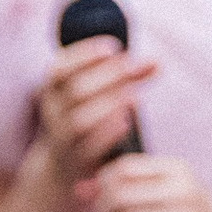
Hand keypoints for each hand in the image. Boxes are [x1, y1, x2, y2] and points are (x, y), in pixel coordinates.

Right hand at [34, 35, 155, 186]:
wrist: (65, 165)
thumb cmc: (89, 118)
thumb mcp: (100, 94)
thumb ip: (126, 79)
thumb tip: (157, 62)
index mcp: (54, 89)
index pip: (61, 68)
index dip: (85, 55)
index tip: (114, 46)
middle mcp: (54, 111)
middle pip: (76, 91)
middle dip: (107, 76)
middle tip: (133, 66)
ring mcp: (63, 138)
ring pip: (80, 120)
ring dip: (108, 105)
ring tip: (134, 95)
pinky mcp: (77, 160)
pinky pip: (89, 148)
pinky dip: (107, 134)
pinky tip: (126, 124)